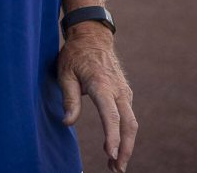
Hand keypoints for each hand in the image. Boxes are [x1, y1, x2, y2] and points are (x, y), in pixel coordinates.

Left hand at [57, 23, 137, 172]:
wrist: (93, 37)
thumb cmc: (75, 55)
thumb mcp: (64, 73)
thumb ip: (69, 98)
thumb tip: (67, 122)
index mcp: (102, 84)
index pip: (111, 115)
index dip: (112, 137)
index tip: (111, 154)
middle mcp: (118, 90)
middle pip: (129, 124)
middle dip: (125, 148)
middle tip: (116, 169)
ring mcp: (124, 92)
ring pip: (131, 122)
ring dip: (127, 145)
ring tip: (115, 164)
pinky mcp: (125, 94)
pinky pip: (128, 117)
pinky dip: (125, 134)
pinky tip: (117, 147)